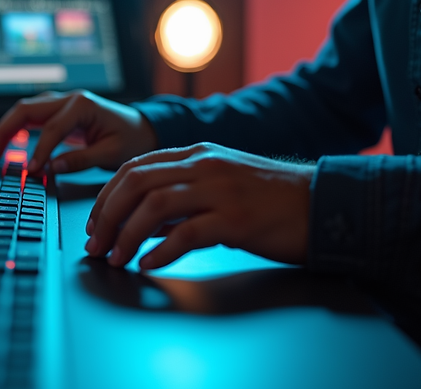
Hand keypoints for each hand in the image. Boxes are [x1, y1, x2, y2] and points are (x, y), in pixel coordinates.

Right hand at [0, 90, 157, 174]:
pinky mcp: (58, 112)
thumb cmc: (132, 139)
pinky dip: (15, 130)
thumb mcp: (112, 154)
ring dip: (5, 129)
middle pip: (26, 109)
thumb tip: (52, 168)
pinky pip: (30, 117)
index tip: (31, 171)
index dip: (39, 151)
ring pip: (23, 110)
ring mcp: (61, 103)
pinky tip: (5, 145)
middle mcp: (69, 99)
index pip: (52, 129)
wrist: (143, 128)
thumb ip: (81, 160)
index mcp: (83, 105)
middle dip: (5, 132)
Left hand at [85, 143, 313, 268]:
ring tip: (116, 258)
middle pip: (136, 182)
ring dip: (127, 235)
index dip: (107, 196)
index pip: (135, 166)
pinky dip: (161, 251)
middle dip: (107, 215)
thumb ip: (182, 197)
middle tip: (97, 244)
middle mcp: (205, 165)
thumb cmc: (272, 201)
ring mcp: (220, 190)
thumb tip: (143, 221)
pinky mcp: (237, 219)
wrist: (324, 204)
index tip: (95, 223)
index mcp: (198, 154)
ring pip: (154, 205)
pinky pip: (187, 233)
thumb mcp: (221, 186)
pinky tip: (149, 265)